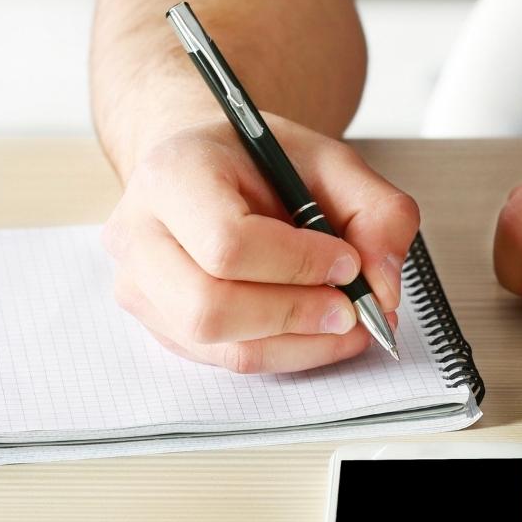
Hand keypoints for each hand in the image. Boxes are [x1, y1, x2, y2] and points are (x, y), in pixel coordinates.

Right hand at [102, 116, 419, 373]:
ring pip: (217, 345)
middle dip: (295, 315)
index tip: (347, 263)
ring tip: (344, 321)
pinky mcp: (158, 324)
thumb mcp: (332, 162)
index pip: (226, 243)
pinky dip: (284, 353)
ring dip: (297, 343)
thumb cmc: (258, 161)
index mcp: (173, 173)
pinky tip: (316, 331)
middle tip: (350, 308)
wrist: (203, 166)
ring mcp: (139, 286)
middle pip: (209, 307)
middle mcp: (139, 232)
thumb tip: (382, 287)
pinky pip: (224, 360)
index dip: (297, 264)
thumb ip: (377, 213)